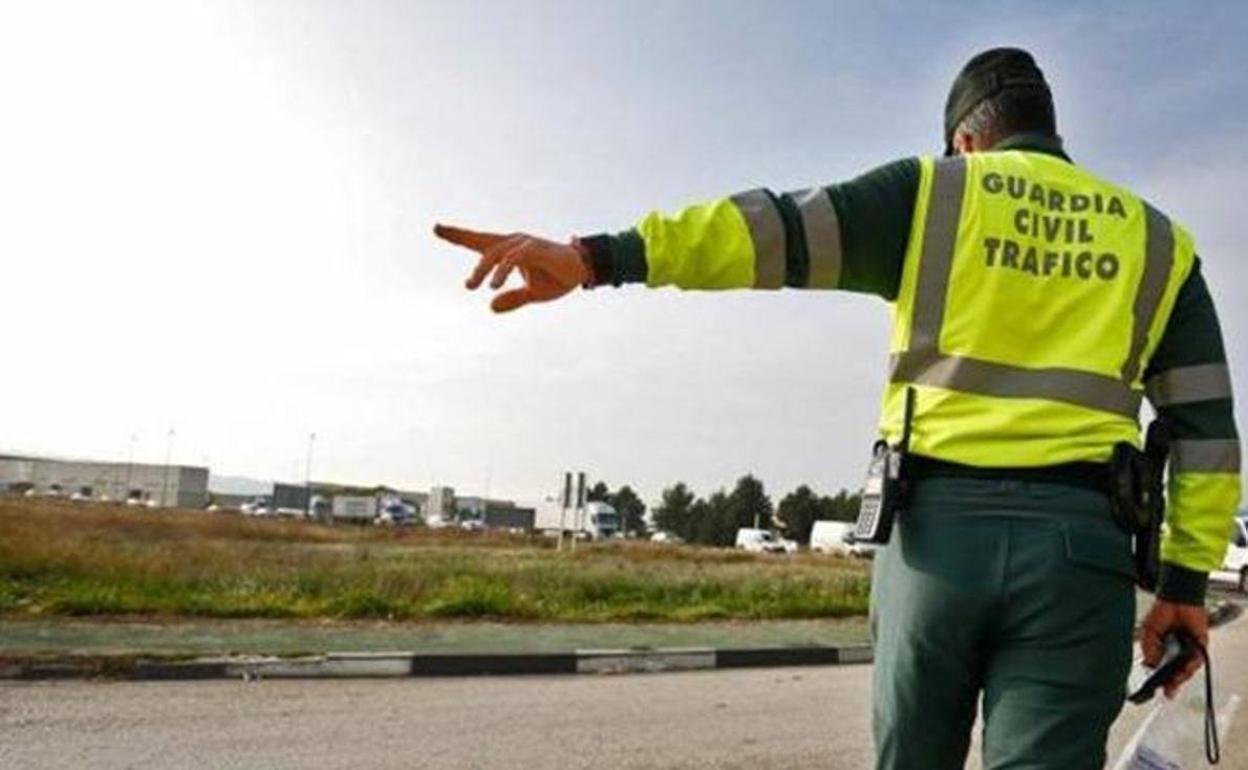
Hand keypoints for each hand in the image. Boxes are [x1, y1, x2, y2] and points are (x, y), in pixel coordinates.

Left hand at [434, 224, 588, 312]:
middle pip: (482, 241)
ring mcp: (525, 244)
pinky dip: (502, 271)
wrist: (583, 271)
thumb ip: (512, 298)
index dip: (458, 235)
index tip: (436, 228)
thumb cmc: (557, 278)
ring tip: (471, 286)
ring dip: (482, 270)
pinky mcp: (536, 249)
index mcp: (509, 250)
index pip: (479, 241)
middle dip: (460, 238)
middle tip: (449, 254)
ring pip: (495, 252)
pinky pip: (514, 258)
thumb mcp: (532, 293)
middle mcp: (514, 242)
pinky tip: (493, 285)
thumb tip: (490, 307)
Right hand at [1140, 598, 1209, 697]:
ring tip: (1174, 682)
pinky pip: (1198, 659)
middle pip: (1177, 672)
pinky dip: (1191, 665)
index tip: (1153, 689)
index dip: (1159, 679)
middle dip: (1172, 683)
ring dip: (1181, 676)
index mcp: (1164, 650)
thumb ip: (1149, 650)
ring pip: (1188, 668)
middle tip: (1167, 692)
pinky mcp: (1200, 645)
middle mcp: (1178, 652)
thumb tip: (1149, 666)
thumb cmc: (1161, 613)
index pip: (1162, 669)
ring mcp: (1189, 650)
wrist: (1176, 599)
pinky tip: (1184, 669)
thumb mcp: (1148, 633)